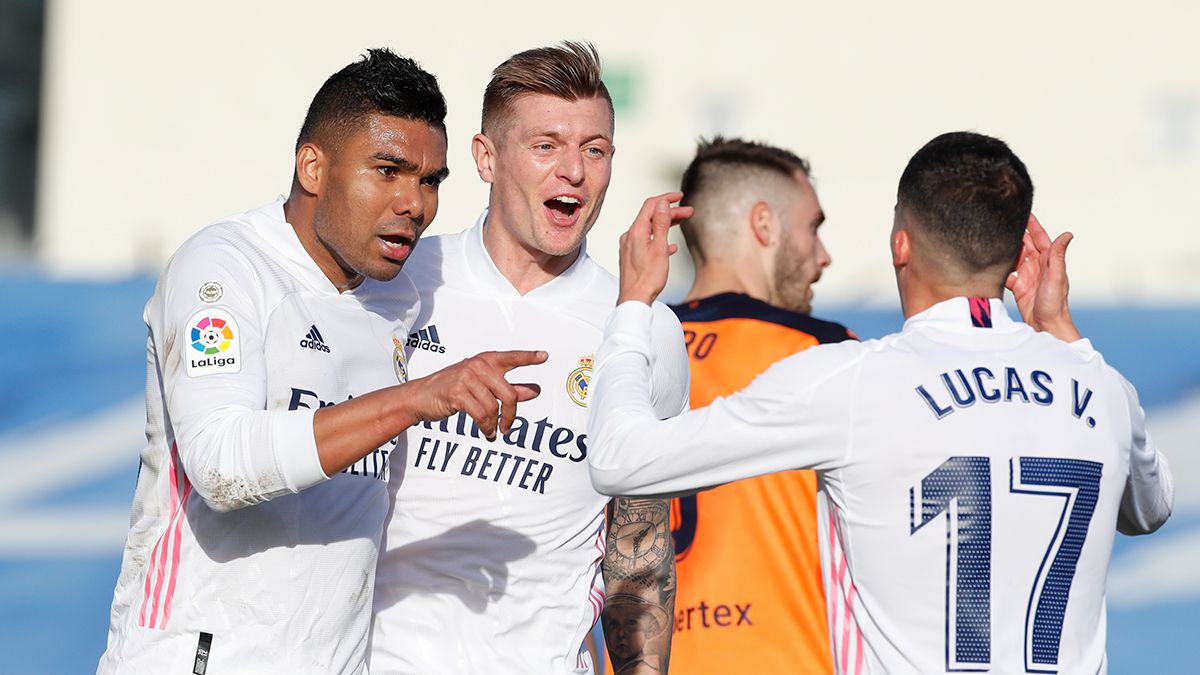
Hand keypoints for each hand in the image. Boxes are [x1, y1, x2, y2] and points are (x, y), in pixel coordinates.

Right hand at [404, 350, 545, 439]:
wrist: (422, 395)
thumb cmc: (454, 388)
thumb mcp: (482, 385)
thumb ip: (508, 387)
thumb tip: (534, 391)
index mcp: (486, 360)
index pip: (512, 357)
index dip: (529, 357)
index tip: (544, 356)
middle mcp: (478, 366)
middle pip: (509, 395)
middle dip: (511, 415)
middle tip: (508, 427)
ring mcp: (467, 378)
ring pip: (494, 408)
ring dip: (495, 425)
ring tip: (493, 431)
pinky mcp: (457, 393)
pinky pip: (481, 416)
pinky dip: (487, 428)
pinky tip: (487, 432)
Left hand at [617, 193, 692, 304]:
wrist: (634, 299)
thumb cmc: (647, 278)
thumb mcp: (659, 248)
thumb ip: (661, 224)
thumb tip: (662, 203)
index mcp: (636, 231)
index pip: (651, 205)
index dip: (666, 198)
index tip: (680, 196)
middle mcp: (630, 236)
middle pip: (651, 216)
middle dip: (670, 212)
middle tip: (688, 212)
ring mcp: (630, 246)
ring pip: (650, 229)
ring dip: (666, 224)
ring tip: (681, 223)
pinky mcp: (632, 256)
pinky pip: (647, 241)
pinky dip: (659, 238)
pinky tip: (670, 246)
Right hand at [1006, 214, 1080, 340]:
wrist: (1047, 326)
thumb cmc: (1055, 303)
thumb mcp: (1057, 277)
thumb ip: (1058, 256)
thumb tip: (1067, 234)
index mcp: (1049, 261)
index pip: (1039, 238)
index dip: (1032, 225)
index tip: (1025, 212)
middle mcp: (1038, 266)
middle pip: (1025, 245)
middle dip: (1016, 234)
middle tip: (1003, 223)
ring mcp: (1028, 276)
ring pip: (1015, 258)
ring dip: (1007, 251)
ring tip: (994, 241)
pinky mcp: (1019, 287)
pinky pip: (1008, 274)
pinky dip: (1001, 270)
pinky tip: (992, 266)